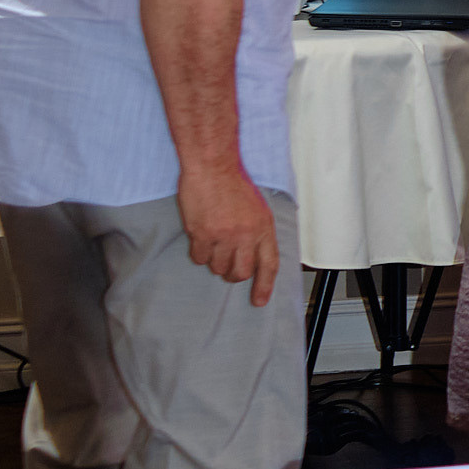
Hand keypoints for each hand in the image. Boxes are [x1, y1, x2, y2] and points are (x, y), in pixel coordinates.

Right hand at [178, 164, 279, 302]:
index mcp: (264, 228)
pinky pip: (199, 258)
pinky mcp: (202, 233)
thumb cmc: (234, 184)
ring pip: (218, 267)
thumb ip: (258, 232)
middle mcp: (246, 235)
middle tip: (228, 270)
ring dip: (215, 262)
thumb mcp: (259, 208)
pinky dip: (199, 254)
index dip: (264, 286)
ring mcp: (223, 236)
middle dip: (234, 276)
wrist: (213, 167)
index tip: (259, 300)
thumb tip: (255, 254)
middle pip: (241, 272)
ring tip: (214, 245)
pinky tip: (200, 239)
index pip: (269, 265)